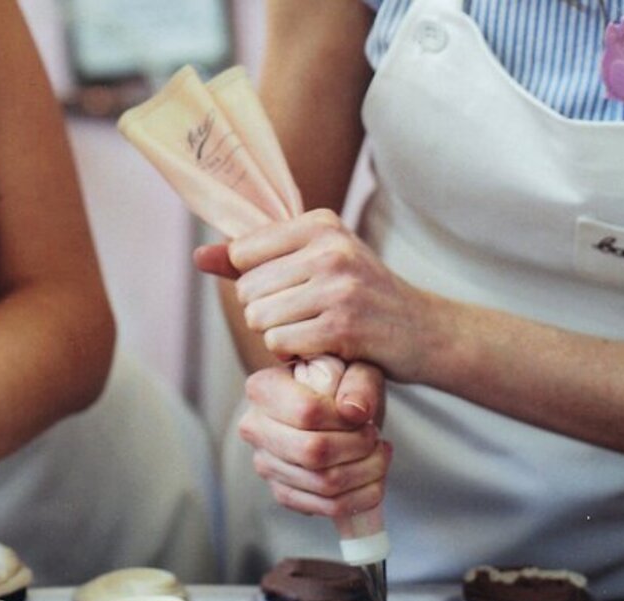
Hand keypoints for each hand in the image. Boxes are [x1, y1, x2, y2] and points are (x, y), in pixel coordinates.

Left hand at [220, 210, 441, 380]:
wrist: (426, 332)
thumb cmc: (362, 298)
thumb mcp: (315, 264)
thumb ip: (252, 260)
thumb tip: (197, 254)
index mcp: (320, 223)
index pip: (243, 253)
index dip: (256, 283)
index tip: (291, 289)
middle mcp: (330, 247)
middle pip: (247, 290)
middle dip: (266, 313)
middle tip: (304, 317)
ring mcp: (338, 285)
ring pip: (260, 319)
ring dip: (279, 336)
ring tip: (313, 331)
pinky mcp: (343, 324)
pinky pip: (279, 343)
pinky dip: (292, 354)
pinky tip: (321, 348)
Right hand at [237, 361, 392, 518]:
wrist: (329, 408)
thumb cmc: (340, 385)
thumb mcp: (355, 368)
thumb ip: (358, 383)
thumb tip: (355, 412)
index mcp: (262, 389)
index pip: (306, 412)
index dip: (345, 419)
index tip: (362, 415)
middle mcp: (255, 428)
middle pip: (313, 452)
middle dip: (358, 447)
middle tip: (374, 437)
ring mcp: (266, 464)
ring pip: (324, 483)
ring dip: (366, 472)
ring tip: (378, 454)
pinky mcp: (282, 492)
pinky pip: (326, 507)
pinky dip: (361, 496)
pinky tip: (371, 476)